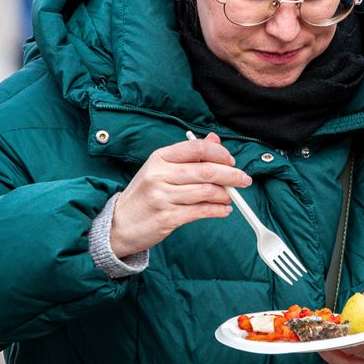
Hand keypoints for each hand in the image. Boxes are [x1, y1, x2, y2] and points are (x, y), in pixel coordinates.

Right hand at [109, 133, 249, 256]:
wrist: (119, 224)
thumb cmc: (144, 195)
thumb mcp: (160, 169)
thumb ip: (189, 155)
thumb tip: (215, 139)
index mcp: (160, 158)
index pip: (197, 148)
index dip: (220, 153)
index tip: (231, 162)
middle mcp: (160, 175)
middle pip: (207, 170)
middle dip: (232, 175)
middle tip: (244, 180)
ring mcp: (163, 197)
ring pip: (206, 191)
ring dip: (225, 195)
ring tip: (230, 197)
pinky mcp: (167, 218)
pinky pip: (201, 211)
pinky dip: (218, 210)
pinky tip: (223, 210)